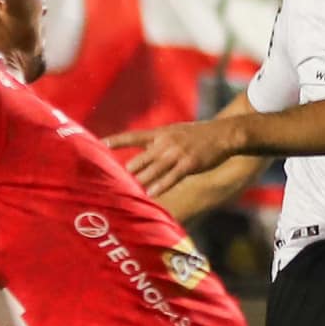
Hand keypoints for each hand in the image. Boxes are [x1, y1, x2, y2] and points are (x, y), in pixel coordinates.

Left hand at [106, 119, 243, 196]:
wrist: (223, 134)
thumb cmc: (197, 135)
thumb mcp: (175, 132)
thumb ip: (158, 142)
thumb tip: (142, 151)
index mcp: (160, 133)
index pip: (133, 136)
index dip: (117, 141)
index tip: (101, 144)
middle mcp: (165, 142)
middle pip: (140, 159)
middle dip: (128, 172)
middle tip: (114, 184)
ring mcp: (177, 153)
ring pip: (153, 170)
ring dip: (140, 182)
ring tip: (128, 193)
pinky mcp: (189, 164)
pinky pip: (171, 177)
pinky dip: (160, 186)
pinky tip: (151, 194)